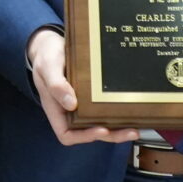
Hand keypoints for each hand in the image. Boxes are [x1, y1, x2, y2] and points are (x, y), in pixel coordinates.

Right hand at [25, 28, 138, 146]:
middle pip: (89, 132)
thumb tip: (71, 105)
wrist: (51, 44)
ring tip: (135, 127)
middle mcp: (69, 111)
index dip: (84, 137)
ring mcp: (82, 104)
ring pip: (100, 123)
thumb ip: (56, 85)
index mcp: (56, 109)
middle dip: (111, 135)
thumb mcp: (48, 67)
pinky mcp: (92, 96)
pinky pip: (104, 108)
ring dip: (118, 128)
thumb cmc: (46, 56)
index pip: (67, 134)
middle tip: (131, 131)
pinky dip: (118, 113)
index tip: (101, 130)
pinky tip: (131, 109)